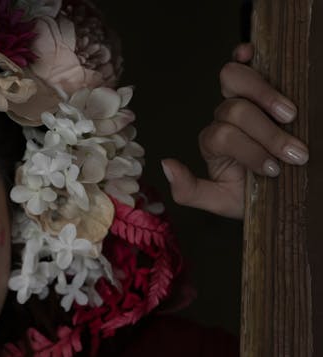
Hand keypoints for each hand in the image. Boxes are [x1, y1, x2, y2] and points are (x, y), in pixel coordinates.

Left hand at [161, 43, 308, 218]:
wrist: (285, 190)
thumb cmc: (253, 194)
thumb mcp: (220, 200)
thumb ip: (189, 190)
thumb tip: (166, 165)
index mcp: (216, 141)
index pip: (222, 135)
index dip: (248, 150)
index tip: (273, 170)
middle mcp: (227, 117)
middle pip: (235, 110)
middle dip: (266, 134)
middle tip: (294, 154)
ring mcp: (245, 98)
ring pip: (239, 81)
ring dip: (266, 97)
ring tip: (291, 117)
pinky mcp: (263, 86)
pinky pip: (245, 62)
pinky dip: (244, 54)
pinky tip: (249, 52)